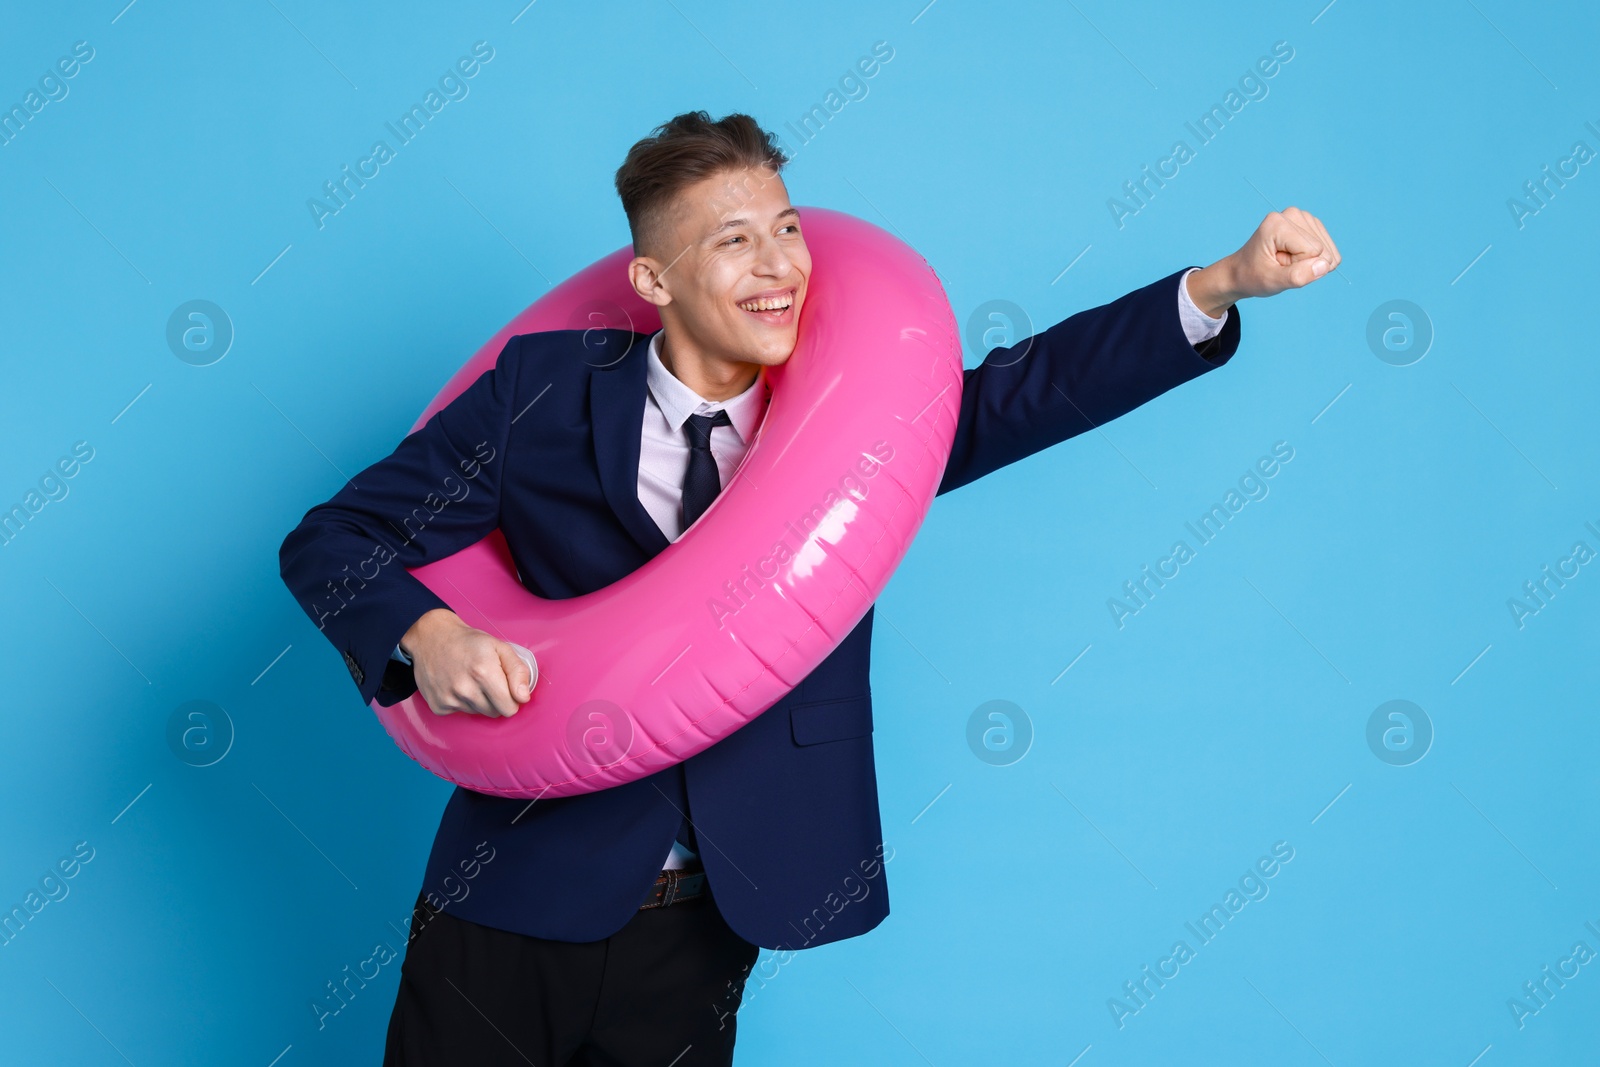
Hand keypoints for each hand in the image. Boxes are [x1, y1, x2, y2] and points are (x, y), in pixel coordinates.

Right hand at [399, 608, 532, 717]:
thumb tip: (523, 697)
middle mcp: (465, 689)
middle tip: (488, 681)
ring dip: (479, 700)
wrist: (432, 637)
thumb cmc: (469, 642)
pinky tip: (456, 685)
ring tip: (470, 680)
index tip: (506, 686)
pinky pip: (460, 713)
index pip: (510, 708)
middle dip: (497, 700)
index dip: (512, 698)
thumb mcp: (500, 647)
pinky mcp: (438, 705)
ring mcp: (449, 698)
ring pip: (478, 713)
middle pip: (495, 713)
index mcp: (484, 673)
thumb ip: (518, 671)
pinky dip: (462, 702)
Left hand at [1185, 206, 1341, 317]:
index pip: (1312, 251)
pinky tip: (1294, 257)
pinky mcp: (1311, 224)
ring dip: (1309, 262)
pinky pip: (1329, 250)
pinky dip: (1314, 259)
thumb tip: (1325, 266)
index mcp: (1278, 223)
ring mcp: (1303, 217)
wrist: (1242, 271)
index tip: (1275, 264)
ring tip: (1284, 261)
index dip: (1297, 266)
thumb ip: (1297, 276)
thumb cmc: (1252, 276)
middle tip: (1280, 264)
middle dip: (1304, 264)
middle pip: (1322, 249)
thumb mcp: (1271, 282)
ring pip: (1328, 250)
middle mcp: (1292, 214)